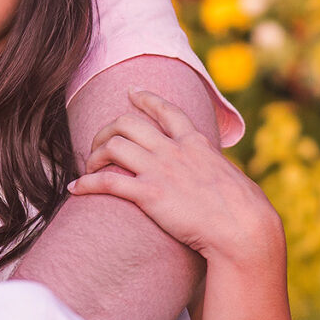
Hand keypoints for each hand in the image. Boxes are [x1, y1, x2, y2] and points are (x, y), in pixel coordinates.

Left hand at [68, 90, 281, 271]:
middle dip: (106, 129)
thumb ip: (215, 171)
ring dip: (93, 155)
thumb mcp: (231, 178)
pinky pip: (107, 182)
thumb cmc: (244, 211)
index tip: (130, 91)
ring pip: (113, 146)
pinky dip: (85, 183)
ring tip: (87, 168)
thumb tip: (220, 175)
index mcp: (195, 144)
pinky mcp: (149, 194)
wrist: (243, 228)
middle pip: (128, 123)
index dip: (146, 98)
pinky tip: (75, 189)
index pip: (167, 111)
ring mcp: (161, 170)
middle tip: (97, 143)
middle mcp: (174, 150)